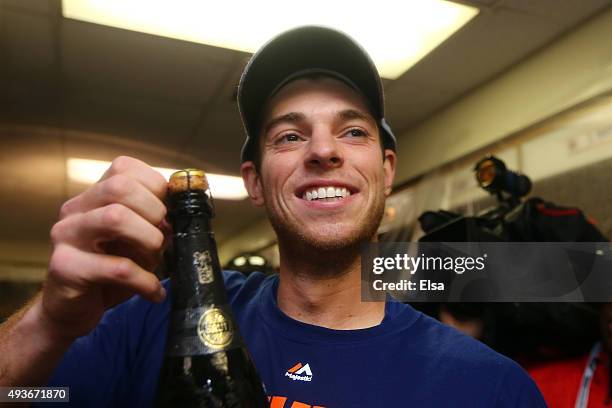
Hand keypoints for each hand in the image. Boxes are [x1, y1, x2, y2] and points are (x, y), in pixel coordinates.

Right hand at [41, 156, 168, 339]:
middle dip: (154, 210)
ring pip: (115, 217)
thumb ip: (154, 222)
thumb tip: (182, 213)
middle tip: (163, 236)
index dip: (155, 186)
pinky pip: (117, 268)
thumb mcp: (136, 241)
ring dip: (149, 240)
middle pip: (119, 187)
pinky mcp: (65, 267)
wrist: (71, 310)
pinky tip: (153, 292)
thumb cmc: (108, 272)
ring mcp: (66, 236)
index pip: (124, 168)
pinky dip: (146, 281)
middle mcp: (75, 210)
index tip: (168, 212)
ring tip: (156, 260)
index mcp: (93, 197)